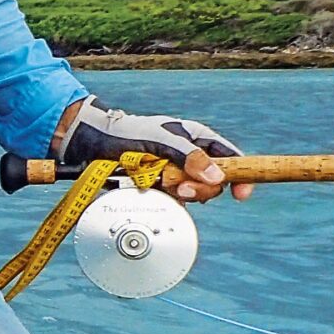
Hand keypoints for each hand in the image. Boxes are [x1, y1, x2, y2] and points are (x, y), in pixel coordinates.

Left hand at [54, 100, 251, 202]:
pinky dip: (168, 199)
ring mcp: (175, 172)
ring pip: (195, 192)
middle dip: (200, 187)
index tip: (241, 193)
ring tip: (162, 184)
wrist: (92, 145)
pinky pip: (175, 199)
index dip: (240, 174)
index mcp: (195, 138)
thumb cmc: (125, 134)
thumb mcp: (160, 141)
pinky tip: (156, 191)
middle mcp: (189, 155)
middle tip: (178, 186)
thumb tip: (216, 176)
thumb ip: (188, 156)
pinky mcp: (161, 186)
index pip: (229, 156)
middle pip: (214, 181)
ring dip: (182, 193)